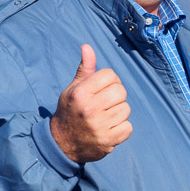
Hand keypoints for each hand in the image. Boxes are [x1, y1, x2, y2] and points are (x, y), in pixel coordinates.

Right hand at [50, 44, 132, 162]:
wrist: (61, 143)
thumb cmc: (70, 110)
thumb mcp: (73, 89)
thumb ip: (85, 69)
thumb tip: (87, 46)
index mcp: (80, 93)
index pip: (110, 75)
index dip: (109, 80)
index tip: (101, 89)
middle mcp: (90, 108)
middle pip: (121, 91)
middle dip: (116, 96)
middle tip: (105, 104)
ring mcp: (99, 126)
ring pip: (126, 109)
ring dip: (118, 113)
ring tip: (105, 117)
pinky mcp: (107, 141)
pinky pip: (128, 127)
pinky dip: (122, 128)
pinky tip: (109, 128)